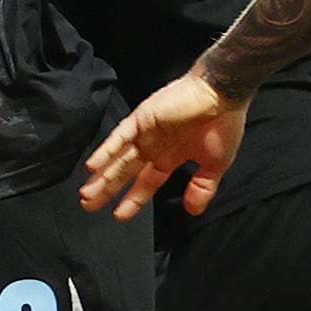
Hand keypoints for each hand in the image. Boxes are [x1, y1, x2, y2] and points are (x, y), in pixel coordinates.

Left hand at [82, 71, 249, 218]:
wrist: (224, 94)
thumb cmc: (224, 124)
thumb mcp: (215, 164)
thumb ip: (202, 187)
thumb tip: (193, 211)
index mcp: (170, 155)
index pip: (147, 181)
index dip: (133, 199)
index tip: (119, 216)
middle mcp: (154, 145)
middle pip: (126, 171)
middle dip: (108, 189)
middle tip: (88, 205)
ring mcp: (146, 131)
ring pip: (119, 157)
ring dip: (102, 174)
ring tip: (86, 194)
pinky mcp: (142, 118)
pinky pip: (120, 136)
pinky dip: (107, 150)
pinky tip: (94, 166)